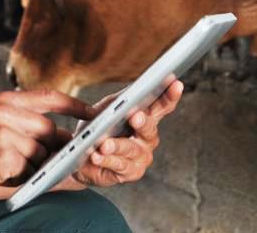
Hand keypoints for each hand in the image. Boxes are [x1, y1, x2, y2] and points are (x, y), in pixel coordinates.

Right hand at [0, 89, 95, 202]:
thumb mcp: (2, 134)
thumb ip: (35, 135)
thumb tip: (73, 147)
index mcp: (6, 100)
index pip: (49, 96)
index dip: (74, 104)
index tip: (93, 114)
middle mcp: (5, 108)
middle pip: (50, 128)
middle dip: (52, 149)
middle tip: (41, 162)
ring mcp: (3, 127)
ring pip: (42, 149)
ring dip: (35, 164)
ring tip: (13, 168)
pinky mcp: (3, 149)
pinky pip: (31, 165)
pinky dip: (25, 174)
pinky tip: (5, 173)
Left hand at [66, 80, 183, 188]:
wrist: (80, 155)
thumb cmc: (97, 129)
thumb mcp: (105, 109)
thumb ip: (117, 101)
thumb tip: (128, 93)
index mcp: (145, 117)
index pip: (161, 106)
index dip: (170, 95)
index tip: (175, 83)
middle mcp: (148, 137)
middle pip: (149, 128)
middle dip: (142, 122)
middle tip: (135, 116)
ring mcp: (141, 156)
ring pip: (131, 148)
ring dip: (117, 145)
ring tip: (104, 144)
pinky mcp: (131, 172)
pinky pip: (119, 165)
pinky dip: (106, 159)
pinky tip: (96, 155)